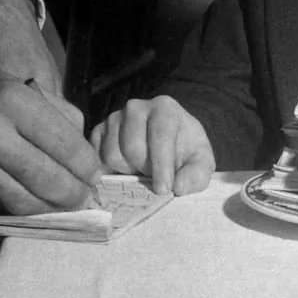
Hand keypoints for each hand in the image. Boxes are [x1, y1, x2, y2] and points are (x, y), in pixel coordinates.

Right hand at [0, 65, 101, 214]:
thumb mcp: (21, 85)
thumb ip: (58, 114)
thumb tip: (87, 154)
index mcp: (12, 102)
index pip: (63, 143)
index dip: (86, 165)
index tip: (96, 174)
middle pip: (47, 178)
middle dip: (74, 193)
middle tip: (86, 196)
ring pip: (25, 202)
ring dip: (52, 209)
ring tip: (66, 204)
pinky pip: (0, 209)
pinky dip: (22, 211)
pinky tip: (35, 205)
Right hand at [91, 95, 214, 196]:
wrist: (168, 143)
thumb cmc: (185, 153)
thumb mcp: (200, 164)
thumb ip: (196, 175)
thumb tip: (179, 187)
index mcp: (165, 109)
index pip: (160, 137)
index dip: (161, 166)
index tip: (164, 189)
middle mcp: (136, 108)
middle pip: (132, 148)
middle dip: (144, 170)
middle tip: (154, 175)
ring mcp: (114, 118)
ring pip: (112, 155)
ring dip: (127, 172)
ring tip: (140, 170)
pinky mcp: (98, 132)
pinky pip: (97, 158)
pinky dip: (109, 171)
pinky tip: (124, 171)